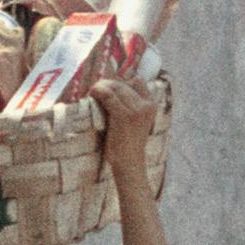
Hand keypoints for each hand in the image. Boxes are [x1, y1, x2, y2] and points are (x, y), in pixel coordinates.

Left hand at [94, 73, 159, 203]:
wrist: (129, 163)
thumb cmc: (128, 143)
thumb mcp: (136, 120)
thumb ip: (130, 105)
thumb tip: (111, 88)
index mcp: (152, 105)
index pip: (138, 81)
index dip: (123, 82)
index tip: (111, 89)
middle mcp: (147, 105)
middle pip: (124, 83)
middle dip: (109, 84)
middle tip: (96, 89)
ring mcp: (136, 110)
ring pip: (115, 88)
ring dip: (102, 86)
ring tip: (93, 92)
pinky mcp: (124, 116)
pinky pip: (108, 96)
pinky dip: (98, 92)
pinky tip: (92, 94)